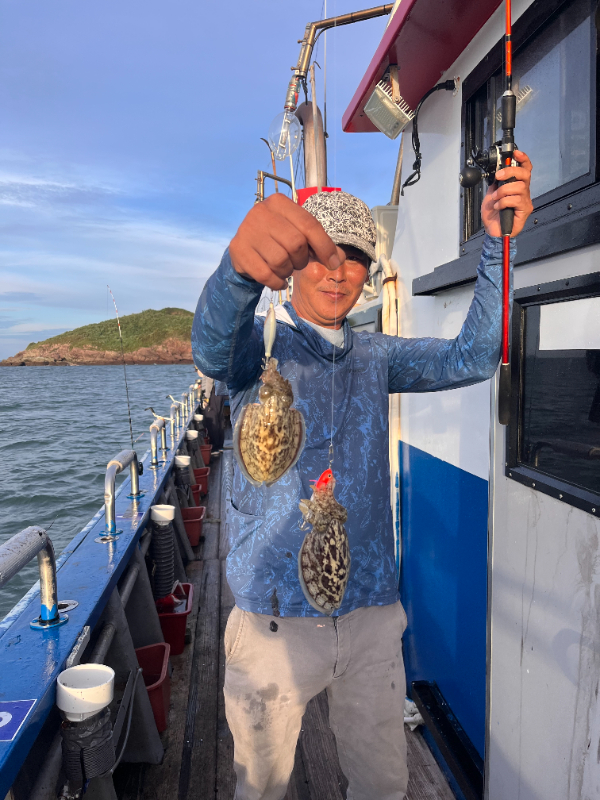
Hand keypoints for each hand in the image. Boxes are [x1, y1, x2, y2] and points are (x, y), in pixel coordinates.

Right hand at [229, 194, 343, 289]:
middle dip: (302, 260)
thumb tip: (339, 259)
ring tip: (284, 268)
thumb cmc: (278, 240)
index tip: (333, 263)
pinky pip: (266, 274)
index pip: (309, 225)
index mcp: (279, 202)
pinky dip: (277, 282)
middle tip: (297, 262)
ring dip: (287, 271)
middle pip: (296, 243)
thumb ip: (320, 244)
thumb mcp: (299, 235)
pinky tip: (279, 281)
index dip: (325, 246)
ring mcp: (247, 230)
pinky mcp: (238, 250)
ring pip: (280, 261)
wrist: (245, 249)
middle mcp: (261, 212)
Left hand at [481, 149, 533, 237]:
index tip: (515, 153)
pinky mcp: (524, 210)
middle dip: (510, 172)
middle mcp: (523, 192)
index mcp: (516, 186)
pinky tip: (498, 207)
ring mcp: (525, 201)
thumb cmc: (494, 215)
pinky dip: (503, 202)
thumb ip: (496, 184)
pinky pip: (515, 200)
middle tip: (499, 177)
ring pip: (518, 187)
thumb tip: (497, 172)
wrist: (493, 231)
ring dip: (503, 191)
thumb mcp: (491, 195)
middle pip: (525, 174)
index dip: (522, 159)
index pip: (525, 169)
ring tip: (496, 199)